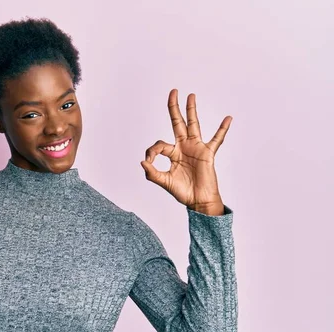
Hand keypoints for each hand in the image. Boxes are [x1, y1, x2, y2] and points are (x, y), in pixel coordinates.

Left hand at [140, 89, 230, 212]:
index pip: (159, 144)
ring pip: (193, 124)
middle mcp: (184, 147)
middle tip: (173, 92)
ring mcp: (196, 148)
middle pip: (177, 123)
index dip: (152, 151)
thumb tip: (142, 162)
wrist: (198, 201)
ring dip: (192, 110)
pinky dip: (222, 129)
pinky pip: (217, 139)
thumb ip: (152, 173)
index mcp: (172, 153)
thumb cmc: (182, 192)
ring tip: (190, 95)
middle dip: (174, 108)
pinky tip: (228, 118)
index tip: (149, 161)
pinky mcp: (208, 153)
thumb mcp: (164, 182)